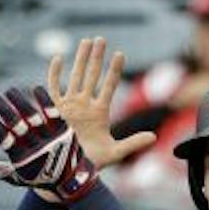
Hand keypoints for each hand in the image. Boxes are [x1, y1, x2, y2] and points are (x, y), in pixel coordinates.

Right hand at [45, 36, 154, 170]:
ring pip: (75, 77)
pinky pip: (54, 89)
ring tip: (86, 41)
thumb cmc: (93, 162)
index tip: (120, 54)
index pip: (109, 86)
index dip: (114, 70)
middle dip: (97, 58)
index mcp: (100, 113)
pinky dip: (55, 74)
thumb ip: (134, 143)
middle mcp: (85, 105)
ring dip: (80, 59)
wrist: (71, 171)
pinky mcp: (55, 111)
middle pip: (92, 76)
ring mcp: (70, 106)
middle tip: (101, 39)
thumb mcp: (116, 152)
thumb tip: (154, 137)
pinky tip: (59, 59)